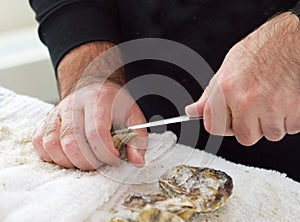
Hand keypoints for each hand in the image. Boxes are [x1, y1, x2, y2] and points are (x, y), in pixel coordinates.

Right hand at [32, 41, 146, 169]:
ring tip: (85, 161)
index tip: (114, 159)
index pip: (96, 132)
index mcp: (98, 100)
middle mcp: (74, 104)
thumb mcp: (133, 116)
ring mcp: (57, 111)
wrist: (95, 86)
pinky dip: (52, 156)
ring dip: (69, 162)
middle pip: (72, 142)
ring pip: (53, 144)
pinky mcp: (47, 119)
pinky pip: (39, 142)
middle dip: (88, 162)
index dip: (105, 153)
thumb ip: (137, 139)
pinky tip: (68, 156)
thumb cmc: (114, 103)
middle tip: (101, 163)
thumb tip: (137, 161)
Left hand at [186, 12, 299, 145]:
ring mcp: (270, 107)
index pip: (214, 127)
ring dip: (273, 123)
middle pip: (244, 137)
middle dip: (250, 127)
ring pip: (270, 134)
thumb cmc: (261, 51)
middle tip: (256, 109)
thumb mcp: (227, 69)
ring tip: (273, 100)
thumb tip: (192, 111)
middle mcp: (245, 101)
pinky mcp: (294, 110)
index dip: (223, 126)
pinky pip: (291, 128)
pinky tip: (286, 100)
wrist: (292, 40)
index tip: (230, 121)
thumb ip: (210, 95)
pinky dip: (290, 119)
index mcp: (225, 90)